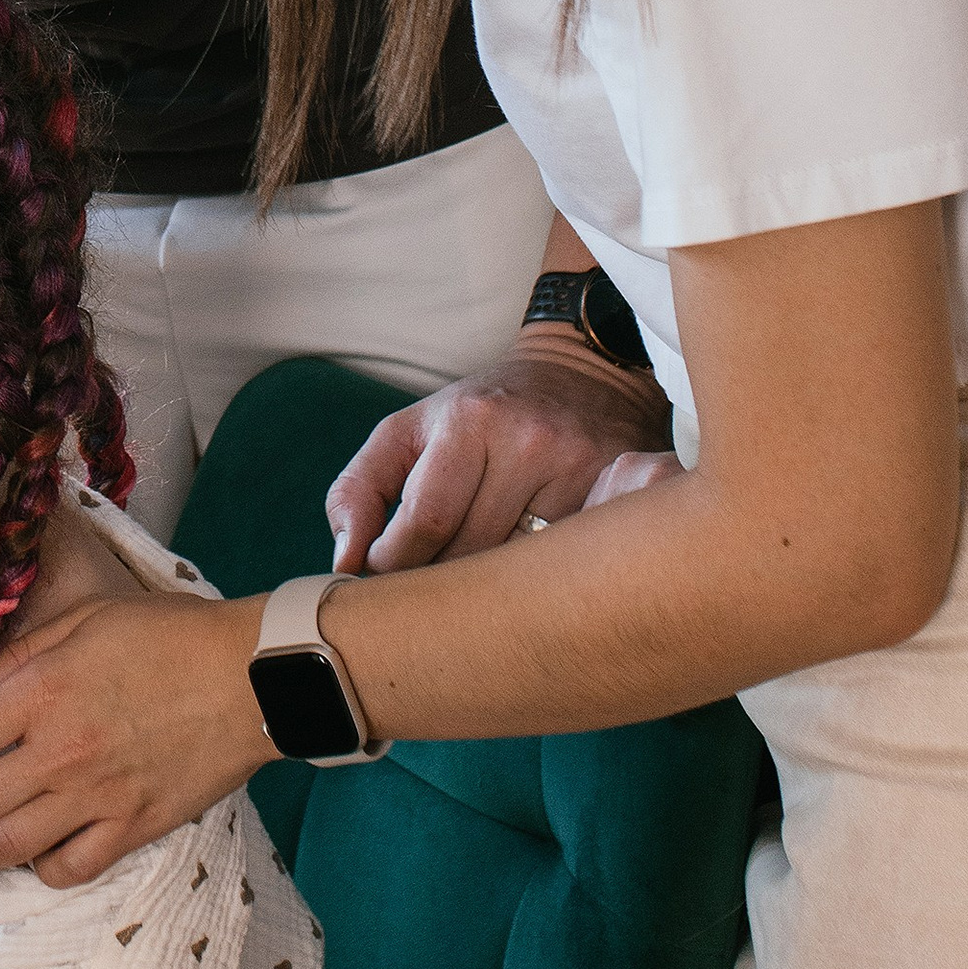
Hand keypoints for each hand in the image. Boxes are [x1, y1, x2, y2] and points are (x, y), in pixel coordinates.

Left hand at [0, 592, 264, 887]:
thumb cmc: (170, 635)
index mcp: (42, 694)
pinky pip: (71, 867)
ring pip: (8, 846)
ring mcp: (96, 798)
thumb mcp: (85, 620)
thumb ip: (15, 659)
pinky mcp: (133, 828)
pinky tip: (26, 860)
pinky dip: (39, 871)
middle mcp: (59, 753)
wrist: (252, 677)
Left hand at [324, 334, 670, 574]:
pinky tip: (529, 580)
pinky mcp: (622, 491)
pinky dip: (540, 582)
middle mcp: (529, 442)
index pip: (425, 523)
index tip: (385, 578)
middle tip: (427, 593)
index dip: (396, 565)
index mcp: (468, 421)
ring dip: (489, 590)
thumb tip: (345, 560)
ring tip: (476, 589)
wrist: (583, 375)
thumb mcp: (407, 432)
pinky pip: (567, 563)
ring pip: (521, 569)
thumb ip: (359, 490)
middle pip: (472, 553)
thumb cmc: (479, 414)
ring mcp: (581, 468)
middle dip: (438, 582)